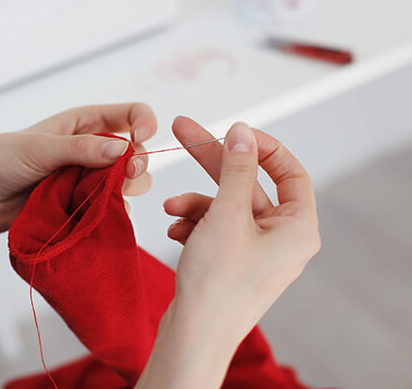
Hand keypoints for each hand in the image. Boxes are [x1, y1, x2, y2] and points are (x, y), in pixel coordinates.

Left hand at [0, 103, 156, 240]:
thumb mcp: (37, 148)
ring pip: (130, 182)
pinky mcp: (83, 206)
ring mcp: (88, 180)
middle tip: (125, 177)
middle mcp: (91, 150)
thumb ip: (79, 149)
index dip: (144, 122)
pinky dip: (115, 212)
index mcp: (83, 124)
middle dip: (138, 163)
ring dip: (128, 189)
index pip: (129, 115)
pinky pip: (113, 208)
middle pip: (136, 152)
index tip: (140, 138)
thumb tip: (122, 151)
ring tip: (109, 197)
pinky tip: (103, 216)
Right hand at [136, 117, 319, 388]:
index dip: (261, 147)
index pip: (289, 171)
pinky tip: (175, 230)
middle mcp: (280, 238)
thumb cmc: (217, 284)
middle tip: (184, 132)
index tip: (232, 132)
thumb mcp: (227, 215)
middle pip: (248, 185)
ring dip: (196, 202)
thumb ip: (236, 169)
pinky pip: (215, 228)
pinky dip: (194, 224)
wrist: (193, 336)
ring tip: (171, 207)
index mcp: (296, 227)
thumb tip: (243, 133)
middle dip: (214, 163)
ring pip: (225, 206)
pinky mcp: (231, 261)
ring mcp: (254, 250)